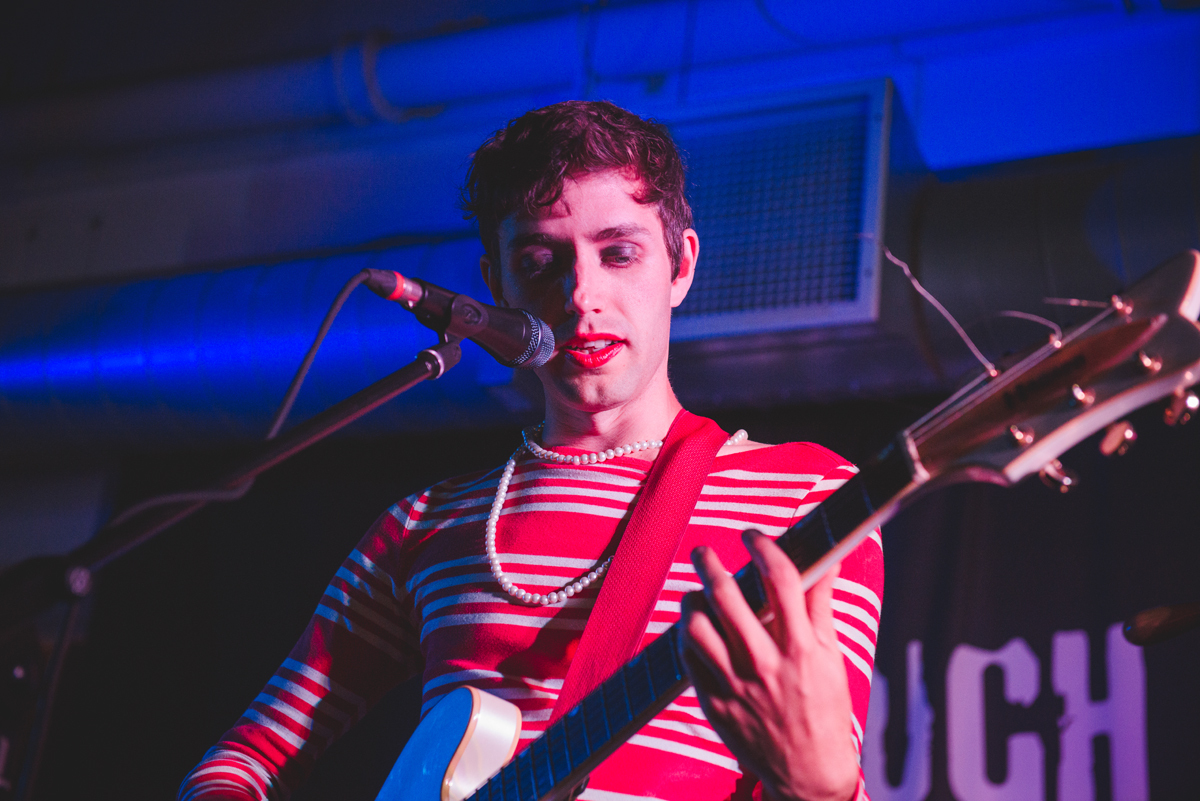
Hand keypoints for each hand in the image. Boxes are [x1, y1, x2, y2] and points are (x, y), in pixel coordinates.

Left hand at [679, 531, 858, 800]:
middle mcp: (767, 666)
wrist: (809, 772)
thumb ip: (821, 605)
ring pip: (697, 628)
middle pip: (728, 597)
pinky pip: (688, 659)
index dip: (764, 546)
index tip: (752, 536)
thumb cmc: (824, 708)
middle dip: (711, 564)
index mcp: (802, 649)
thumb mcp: (831, 655)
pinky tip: (694, 627)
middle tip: (705, 553)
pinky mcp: (715, 704)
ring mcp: (737, 687)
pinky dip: (687, 636)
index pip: (781, 580)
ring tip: (696, 594)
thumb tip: (828, 561)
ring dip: (691, 601)